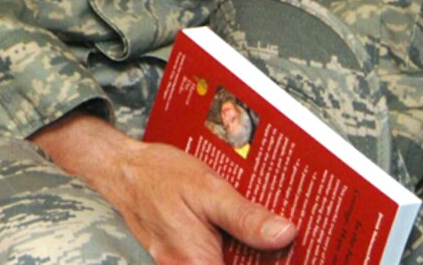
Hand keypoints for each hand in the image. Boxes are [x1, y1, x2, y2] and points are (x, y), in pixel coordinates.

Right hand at [32, 113, 296, 264]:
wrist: (120, 168)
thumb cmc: (158, 175)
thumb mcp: (207, 188)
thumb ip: (245, 216)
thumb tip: (286, 234)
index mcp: (200, 263)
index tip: (303, 256)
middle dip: (267, 258)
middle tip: (293, 246)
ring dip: (253, 255)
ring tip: (279, 238)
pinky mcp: (185, 258)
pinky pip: (217, 261)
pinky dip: (237, 251)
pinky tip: (252, 235)